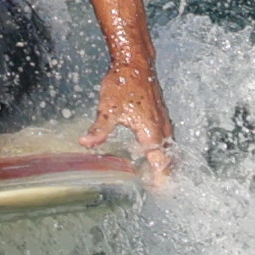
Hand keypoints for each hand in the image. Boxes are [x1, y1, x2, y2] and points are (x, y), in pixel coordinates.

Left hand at [81, 66, 173, 186]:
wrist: (135, 64)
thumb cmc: (124, 84)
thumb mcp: (107, 110)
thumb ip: (99, 131)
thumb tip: (86, 144)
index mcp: (152, 133)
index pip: (162, 164)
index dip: (160, 180)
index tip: (156, 191)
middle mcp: (162, 130)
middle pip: (168, 160)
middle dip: (162, 175)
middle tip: (152, 187)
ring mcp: (164, 122)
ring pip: (168, 149)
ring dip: (161, 162)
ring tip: (150, 174)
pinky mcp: (161, 116)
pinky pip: (165, 139)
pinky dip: (160, 150)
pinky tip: (147, 151)